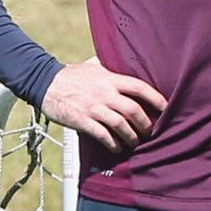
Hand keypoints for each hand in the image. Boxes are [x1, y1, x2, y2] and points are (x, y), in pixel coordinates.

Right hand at [41, 59, 166, 153]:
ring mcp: (93, 107)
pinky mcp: (82, 120)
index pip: (139, 87)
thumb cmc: (72, 75)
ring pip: (120, 125)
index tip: (166, 108)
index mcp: (109, 78)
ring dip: (131, 137)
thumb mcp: (93, 66)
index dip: (155, 98)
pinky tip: (117, 148)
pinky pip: (103, 135)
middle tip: (150, 131)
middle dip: (145, 123)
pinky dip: (113, 144)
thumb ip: (110, 67)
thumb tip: (124, 61)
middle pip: (133, 110)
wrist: (45, 83)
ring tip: (135, 142)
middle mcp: (104, 93)